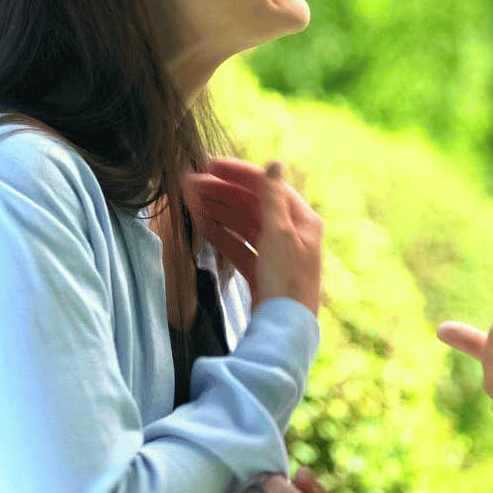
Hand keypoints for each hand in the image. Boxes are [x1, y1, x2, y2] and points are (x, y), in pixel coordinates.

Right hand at [183, 157, 321, 313]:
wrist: (284, 329)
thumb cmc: (286, 280)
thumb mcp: (279, 234)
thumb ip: (272, 198)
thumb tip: (274, 163)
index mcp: (302, 219)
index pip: (267, 186)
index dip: (238, 174)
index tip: (209, 166)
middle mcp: (291, 233)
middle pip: (253, 204)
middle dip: (222, 193)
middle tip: (191, 184)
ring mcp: (276, 253)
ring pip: (243, 224)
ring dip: (218, 211)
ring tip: (190, 201)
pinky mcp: (262, 271)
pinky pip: (239, 245)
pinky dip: (222, 235)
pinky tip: (202, 226)